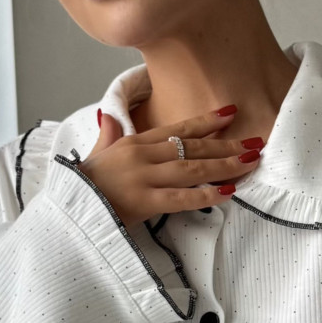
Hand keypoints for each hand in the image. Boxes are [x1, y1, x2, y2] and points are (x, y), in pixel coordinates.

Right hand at [79, 106, 263, 225]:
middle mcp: (141, 156)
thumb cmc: (83, 186)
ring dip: (224, 165)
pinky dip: (206, 195)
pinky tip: (228, 192)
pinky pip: (181, 197)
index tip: (231, 113)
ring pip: (192, 169)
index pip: (177, 129)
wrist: (66, 209)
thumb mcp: (96, 153)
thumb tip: (109, 116)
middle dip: (226, 145)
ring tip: (250, 162)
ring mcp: (142, 178)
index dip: (206, 122)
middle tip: (255, 143)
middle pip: (192, 148)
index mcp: (133, 143)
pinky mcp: (142, 202)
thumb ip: (108, 134)